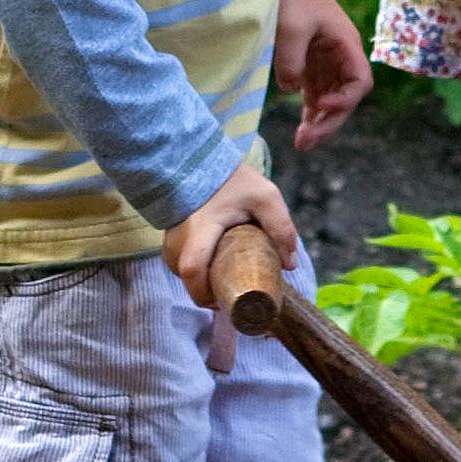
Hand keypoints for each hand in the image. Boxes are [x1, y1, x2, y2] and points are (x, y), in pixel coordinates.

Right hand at [162, 165, 300, 368]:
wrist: (200, 161)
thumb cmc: (234, 181)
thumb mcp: (266, 198)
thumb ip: (281, 228)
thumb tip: (290, 266)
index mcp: (201, 229)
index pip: (192, 269)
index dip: (205, 293)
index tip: (226, 300)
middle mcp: (179, 238)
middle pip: (186, 277)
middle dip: (207, 291)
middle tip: (233, 293)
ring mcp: (170, 239)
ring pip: (181, 272)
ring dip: (202, 281)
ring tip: (226, 280)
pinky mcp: (170, 238)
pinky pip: (179, 263)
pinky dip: (196, 270)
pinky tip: (214, 267)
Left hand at [272, 0, 371, 150]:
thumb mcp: (291, 26)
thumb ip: (291, 59)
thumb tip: (292, 90)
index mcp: (346, 46)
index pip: (360, 82)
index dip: (346, 99)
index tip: (322, 105)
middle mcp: (341, 59)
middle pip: (345, 99)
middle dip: (329, 122)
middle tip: (305, 141)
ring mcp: (327, 65)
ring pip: (331, 102)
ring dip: (319, 123)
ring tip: (302, 143)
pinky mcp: (312, 68)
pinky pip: (316, 97)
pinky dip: (310, 114)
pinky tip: (302, 131)